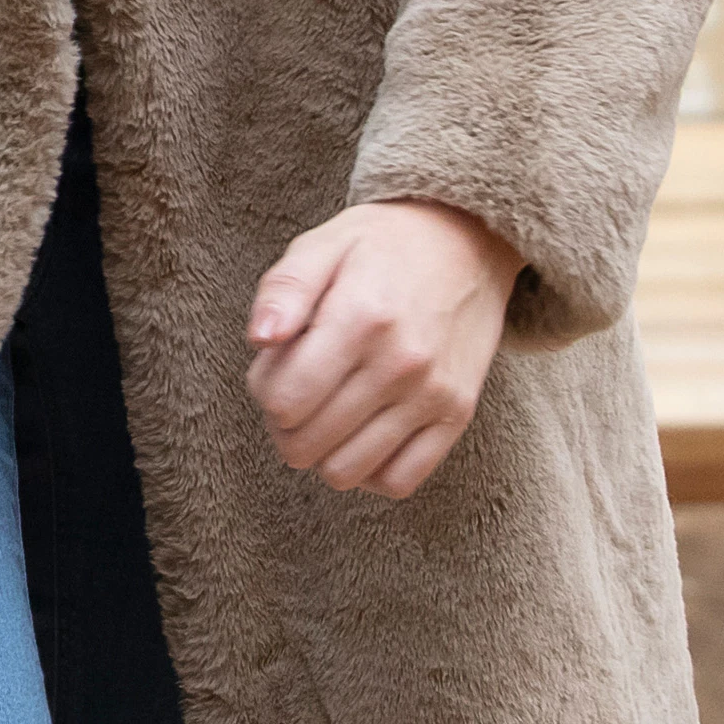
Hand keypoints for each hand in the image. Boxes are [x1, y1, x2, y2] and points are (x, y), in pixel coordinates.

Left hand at [246, 198, 522, 501]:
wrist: (465, 242)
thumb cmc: (380, 245)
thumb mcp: (322, 244)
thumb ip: (284, 290)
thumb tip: (259, 340)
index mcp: (359, 317)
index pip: (285, 399)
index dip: (263, 392)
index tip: (272, 368)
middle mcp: (400, 364)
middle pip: (310, 441)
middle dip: (283, 426)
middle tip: (291, 394)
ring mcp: (432, 396)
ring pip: (348, 470)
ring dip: (320, 452)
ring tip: (320, 415)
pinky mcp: (457, 417)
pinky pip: (399, 480)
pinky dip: (367, 471)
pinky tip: (356, 436)